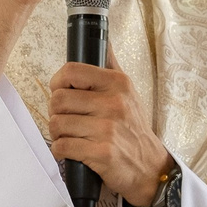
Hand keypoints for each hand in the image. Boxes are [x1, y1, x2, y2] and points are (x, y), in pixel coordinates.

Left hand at [48, 60, 169, 206]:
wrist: (150, 167)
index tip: (61, 92)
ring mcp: (108, 129)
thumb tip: (103, 39)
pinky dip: (61, 151)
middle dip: (55, 112)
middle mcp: (114, 103)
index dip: (58, 82)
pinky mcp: (102, 153)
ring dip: (57, 133)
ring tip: (69, 136)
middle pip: (58, 99)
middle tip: (65, 119)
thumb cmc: (133, 129)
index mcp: (118, 83)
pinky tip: (72, 150)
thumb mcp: (129, 92)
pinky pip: (63, 147)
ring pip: (57, 124)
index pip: (71, 71)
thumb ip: (111, 66)